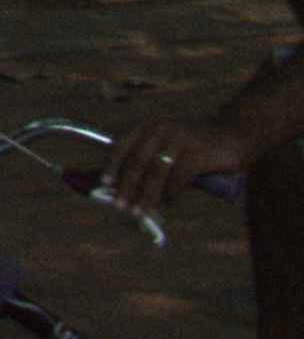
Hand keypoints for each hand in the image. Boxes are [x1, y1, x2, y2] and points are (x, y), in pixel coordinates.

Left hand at [113, 116, 257, 215]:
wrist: (233, 135)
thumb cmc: (196, 145)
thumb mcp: (170, 146)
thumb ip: (152, 161)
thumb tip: (130, 188)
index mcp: (149, 126)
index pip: (123, 146)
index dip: (112, 166)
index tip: (104, 184)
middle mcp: (160, 129)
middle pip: (137, 162)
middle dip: (127, 187)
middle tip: (120, 206)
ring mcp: (178, 139)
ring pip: (156, 173)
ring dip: (147, 196)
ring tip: (140, 211)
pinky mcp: (196, 152)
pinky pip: (178, 178)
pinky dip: (171, 193)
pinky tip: (169, 201)